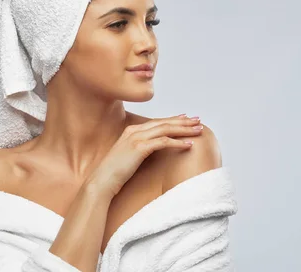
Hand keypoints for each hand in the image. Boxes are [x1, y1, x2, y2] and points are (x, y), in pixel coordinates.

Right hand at [87, 114, 202, 198]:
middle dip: (183, 122)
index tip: (186, 119)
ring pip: (166, 129)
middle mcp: (134, 130)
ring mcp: (136, 138)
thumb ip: (139, 148)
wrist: (102, 181)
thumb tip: (152, 149)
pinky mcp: (139, 147)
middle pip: (164, 122)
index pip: (157, 122)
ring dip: (184, 129)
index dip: (173, 119)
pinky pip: (163, 142)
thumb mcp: (128, 156)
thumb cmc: (114, 172)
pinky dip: (177, 142)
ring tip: (198, 130)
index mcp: (132, 130)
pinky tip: (188, 144)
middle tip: (198, 121)